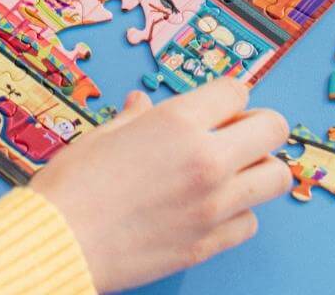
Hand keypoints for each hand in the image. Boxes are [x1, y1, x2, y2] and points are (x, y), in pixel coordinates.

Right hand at [31, 77, 291, 291]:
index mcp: (178, 121)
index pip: (237, 91)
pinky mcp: (208, 243)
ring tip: (233, 170)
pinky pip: (250, 222)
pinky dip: (239, 212)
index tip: (219, 105)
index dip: (228, 95)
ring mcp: (212, 204)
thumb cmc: (74, 183)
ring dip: (259, 168)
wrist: (59, 241)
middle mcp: (206, 159)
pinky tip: (213, 207)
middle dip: (260, 125)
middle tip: (237, 133)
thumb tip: (143, 104)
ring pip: (276, 177)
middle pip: (273, 128)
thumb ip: (137, 117)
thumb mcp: (105, 133)